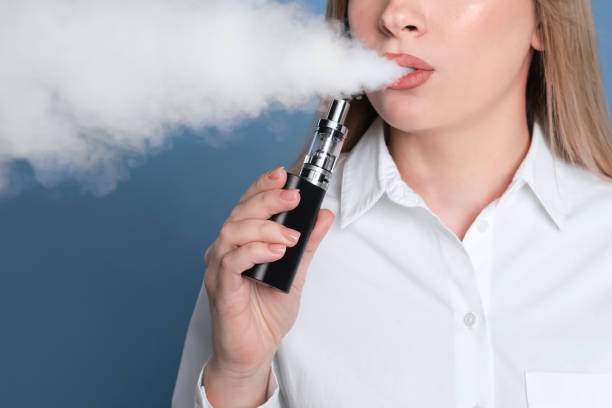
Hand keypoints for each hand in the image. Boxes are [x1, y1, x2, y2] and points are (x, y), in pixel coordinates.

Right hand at [203, 166, 334, 377]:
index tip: (283, 174)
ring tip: (290, 237)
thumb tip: (323, 216)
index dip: (262, 186)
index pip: (247, 205)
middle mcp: (226, 251)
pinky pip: (230, 262)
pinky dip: (253, 251)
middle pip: (239, 213)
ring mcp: (220, 270)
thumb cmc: (267, 313)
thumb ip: (307, 244)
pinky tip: (275, 252)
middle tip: (293, 200)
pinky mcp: (221, 290)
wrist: (254, 352)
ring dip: (263, 228)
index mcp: (241, 243)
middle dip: (268, 201)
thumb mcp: (296, 273)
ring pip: (232, 233)